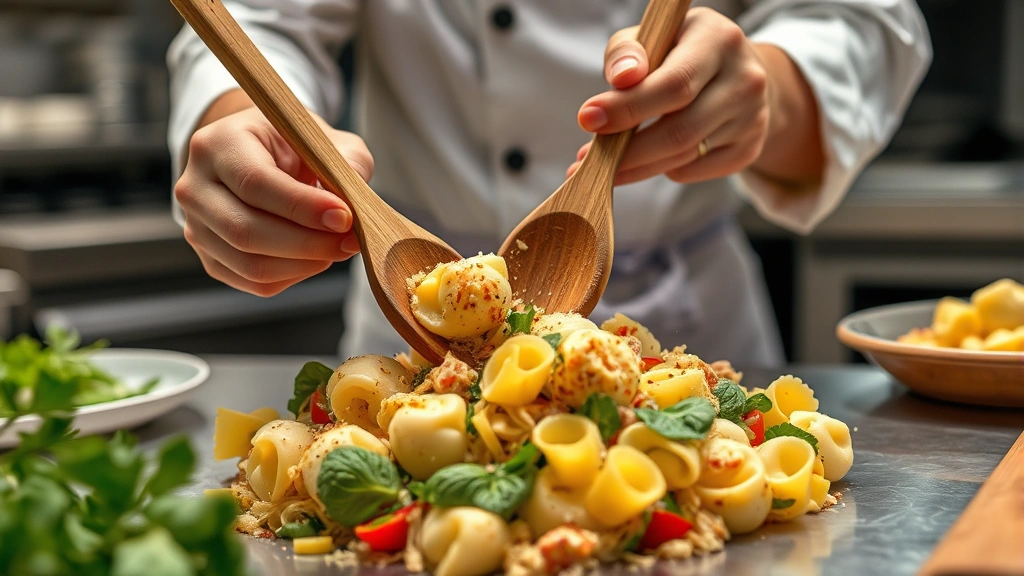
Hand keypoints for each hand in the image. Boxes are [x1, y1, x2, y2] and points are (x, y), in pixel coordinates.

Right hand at [174, 105, 372, 296]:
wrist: (258, 158)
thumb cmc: (292, 146)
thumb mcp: (321, 139)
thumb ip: (345, 162)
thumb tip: (355, 208)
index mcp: (217, 144)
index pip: (255, 183)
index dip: (302, 207)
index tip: (344, 217)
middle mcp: (194, 187)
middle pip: (246, 231)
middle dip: (308, 242)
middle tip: (350, 240)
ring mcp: (196, 228)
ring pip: (251, 264)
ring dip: (305, 263)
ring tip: (338, 247)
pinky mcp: (211, 259)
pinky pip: (255, 282)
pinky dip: (294, 275)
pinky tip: (316, 257)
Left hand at [568, 8, 770, 185]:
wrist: (739, 73)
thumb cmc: (682, 52)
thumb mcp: (655, 36)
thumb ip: (628, 52)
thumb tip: (620, 80)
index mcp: (719, 40)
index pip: (674, 84)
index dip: (627, 107)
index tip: (588, 119)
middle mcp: (744, 80)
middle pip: (678, 131)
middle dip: (626, 150)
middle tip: (588, 158)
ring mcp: (752, 119)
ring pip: (682, 157)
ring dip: (635, 166)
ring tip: (603, 165)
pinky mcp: (748, 149)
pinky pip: (691, 171)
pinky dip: (661, 168)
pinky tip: (646, 158)